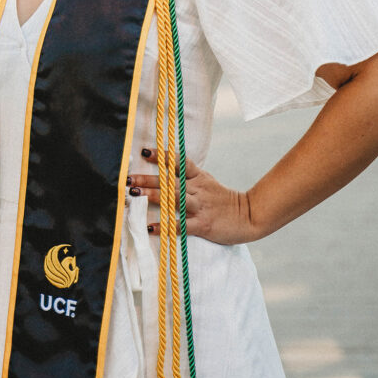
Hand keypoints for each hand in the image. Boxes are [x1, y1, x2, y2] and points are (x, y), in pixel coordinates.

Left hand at [128, 148, 256, 245]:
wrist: (250, 217)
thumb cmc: (224, 201)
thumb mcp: (208, 182)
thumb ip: (189, 176)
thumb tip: (168, 168)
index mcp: (199, 178)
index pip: (179, 163)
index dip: (161, 157)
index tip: (144, 152)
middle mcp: (198, 189)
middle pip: (170, 181)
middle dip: (147, 179)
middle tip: (128, 179)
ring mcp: (201, 207)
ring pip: (175, 198)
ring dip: (153, 196)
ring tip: (135, 195)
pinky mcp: (203, 225)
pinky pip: (182, 224)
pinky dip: (166, 225)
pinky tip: (151, 226)